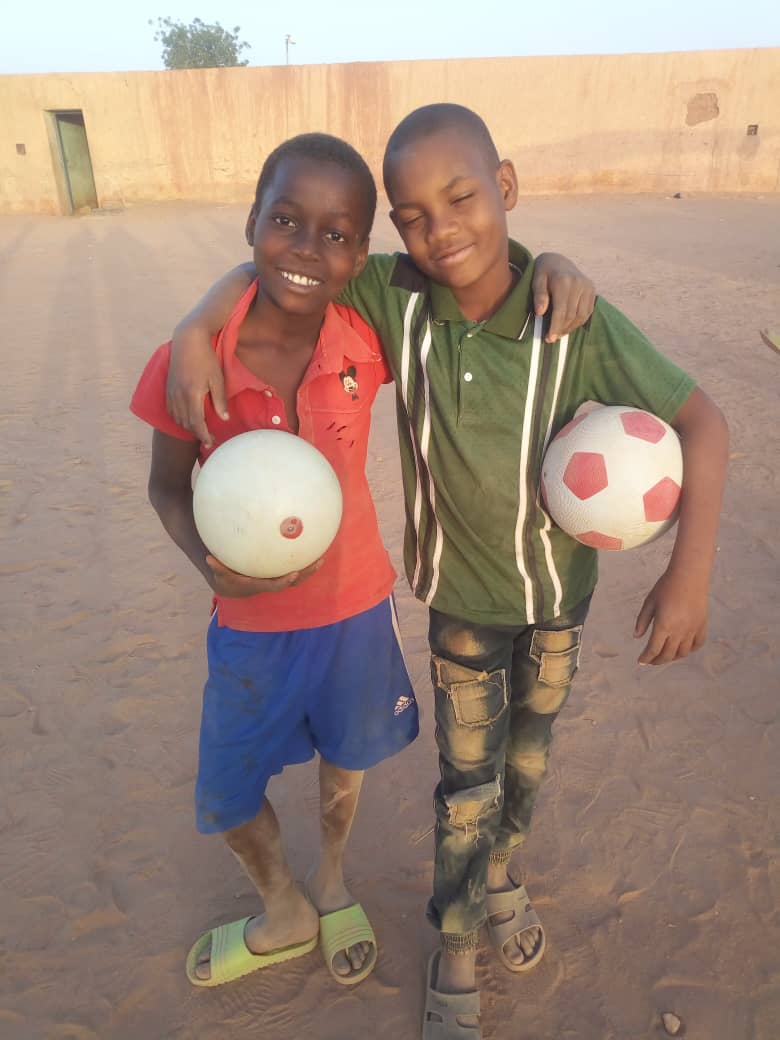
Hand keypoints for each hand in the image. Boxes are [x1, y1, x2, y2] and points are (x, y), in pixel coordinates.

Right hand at [166, 351, 227, 448]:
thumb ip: (220, 400)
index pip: (196, 422)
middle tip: (209, 438)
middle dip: (197, 433)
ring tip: (200, 430)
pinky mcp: (168, 388)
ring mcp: (171, 392)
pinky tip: (188, 418)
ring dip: (188, 427)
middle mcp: (178, 396)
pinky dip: (179, 418)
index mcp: (192, 394)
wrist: (188, 340)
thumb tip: (224, 419)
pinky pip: (171, 410)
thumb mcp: (217, 379)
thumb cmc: (206, 358)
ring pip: (177, 418)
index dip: (203, 435)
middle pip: (186, 423)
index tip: (211, 442)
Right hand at [206, 554, 323, 597]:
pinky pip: (294, 568)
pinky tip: (312, 548)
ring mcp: (278, 578)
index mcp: (262, 584)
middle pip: (294, 581)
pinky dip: (304, 562)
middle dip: (306, 573)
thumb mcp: (221, 574)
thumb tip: (208, 558)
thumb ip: (217, 567)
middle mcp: (273, 583)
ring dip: (310, 568)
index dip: (285, 581)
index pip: (276, 585)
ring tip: (322, 557)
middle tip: (318, 562)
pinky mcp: (280, 573)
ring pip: (298, 576)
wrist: (235, 588)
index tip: (293, 574)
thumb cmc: (228, 579)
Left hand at [532, 253, 595, 342]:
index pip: (561, 311)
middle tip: (552, 338)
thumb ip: (539, 295)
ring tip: (559, 333)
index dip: (555, 327)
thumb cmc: (544, 272)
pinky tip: (569, 326)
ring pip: (581, 315)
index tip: (549, 338)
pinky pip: (588, 312)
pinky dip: (579, 322)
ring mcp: (588, 287)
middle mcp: (579, 284)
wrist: (558, 261)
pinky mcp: (592, 290)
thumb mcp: (537, 279)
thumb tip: (540, 312)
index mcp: (564, 282)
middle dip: (561, 329)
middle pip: (572, 315)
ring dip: (570, 328)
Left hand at [634, 570, 707, 664]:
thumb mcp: (649, 602)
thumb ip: (642, 620)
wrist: (689, 576)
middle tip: (651, 661)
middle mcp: (679, 631)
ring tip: (664, 656)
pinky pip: (697, 644)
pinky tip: (682, 649)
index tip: (641, 661)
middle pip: (668, 654)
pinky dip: (689, 650)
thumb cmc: (666, 586)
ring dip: (672, 658)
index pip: (653, 649)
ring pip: (683, 653)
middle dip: (657, 661)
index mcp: (663, 625)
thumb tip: (636, 637)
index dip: (646, 658)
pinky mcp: (702, 626)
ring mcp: (692, 629)